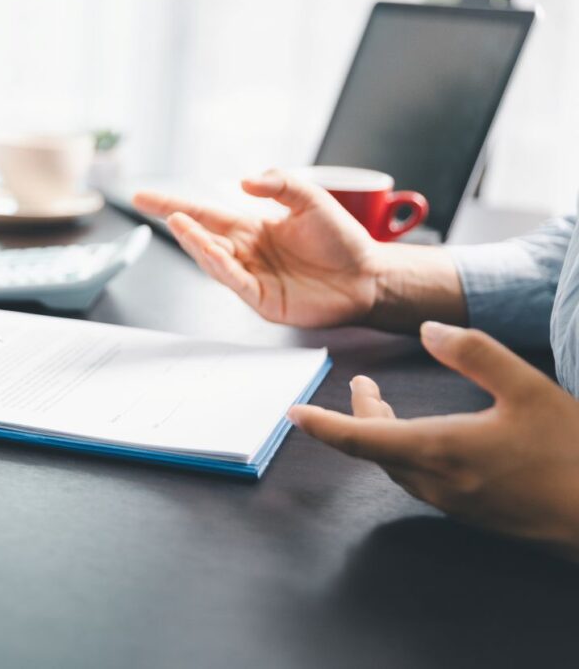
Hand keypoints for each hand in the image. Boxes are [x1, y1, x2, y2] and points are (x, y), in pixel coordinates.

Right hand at [133, 170, 382, 326]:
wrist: (370, 276)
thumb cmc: (343, 239)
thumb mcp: (311, 199)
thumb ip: (279, 184)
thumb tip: (242, 182)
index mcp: (251, 229)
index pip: (204, 214)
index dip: (173, 205)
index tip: (142, 197)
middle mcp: (245, 253)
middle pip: (202, 237)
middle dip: (178, 224)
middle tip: (160, 210)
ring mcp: (251, 278)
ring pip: (214, 261)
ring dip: (197, 244)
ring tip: (182, 223)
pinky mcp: (263, 301)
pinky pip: (236, 283)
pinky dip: (222, 268)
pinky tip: (214, 252)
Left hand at [288, 322, 578, 558]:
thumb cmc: (572, 453)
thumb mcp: (527, 389)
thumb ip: (474, 354)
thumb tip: (428, 330)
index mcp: (438, 450)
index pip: (358, 438)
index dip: (321, 424)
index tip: (293, 413)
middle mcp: (435, 482)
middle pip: (374, 449)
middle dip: (358, 417)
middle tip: (363, 386)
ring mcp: (453, 503)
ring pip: (396, 466)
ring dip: (382, 436)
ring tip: (383, 408)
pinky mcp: (472, 514)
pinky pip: (420, 480)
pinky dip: (406, 454)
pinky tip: (426, 441)